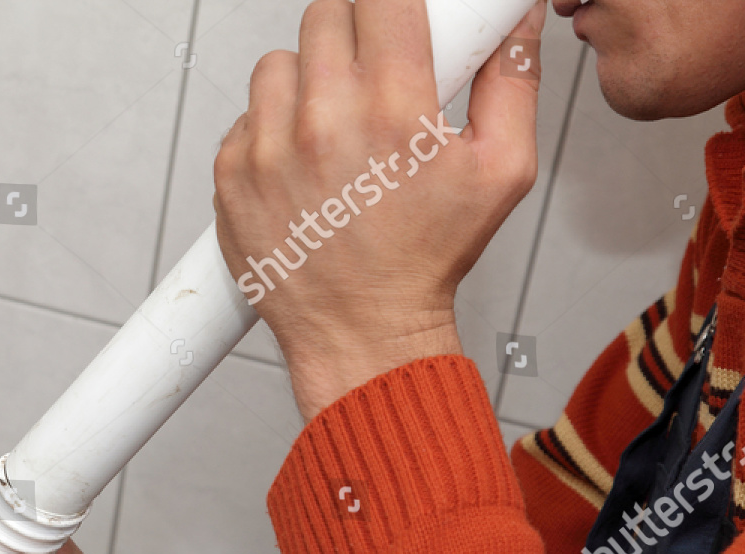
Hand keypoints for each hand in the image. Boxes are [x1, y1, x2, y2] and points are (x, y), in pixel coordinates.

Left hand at [213, 0, 545, 419]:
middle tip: (368, 74)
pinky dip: (269, 131)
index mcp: (393, 109)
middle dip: (350, 35)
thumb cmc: (424, 261)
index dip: (391, 7)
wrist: (361, 331)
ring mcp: (267, 150)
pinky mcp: (231, 178)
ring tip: (331, 123)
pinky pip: (243, 119)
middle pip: (323, 17)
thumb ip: (513, 83)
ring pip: (277, 65)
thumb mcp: (501, 172)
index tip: (397, 24)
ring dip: (304, 81)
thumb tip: (513, 23)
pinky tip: (300, 164)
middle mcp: (322, 122)